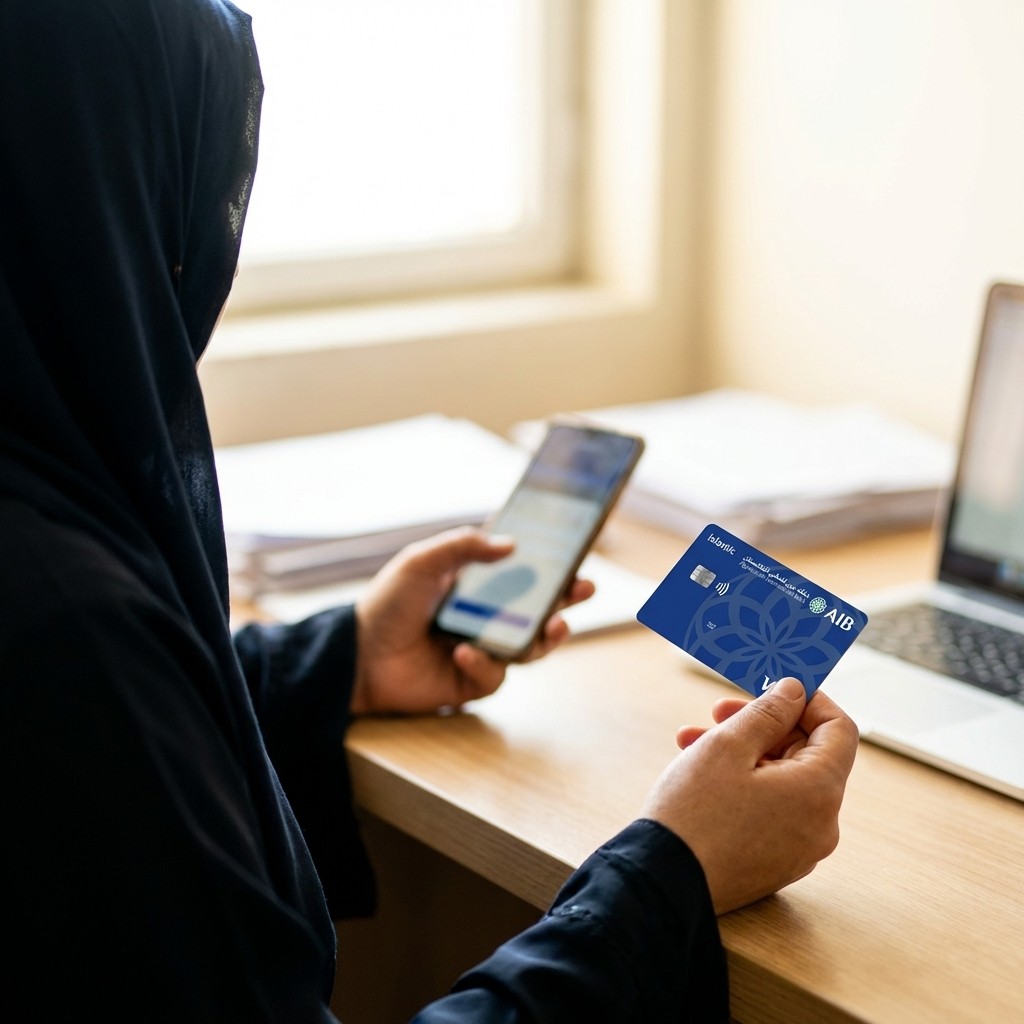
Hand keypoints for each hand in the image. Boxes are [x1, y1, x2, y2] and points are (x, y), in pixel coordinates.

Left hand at [351, 526, 594, 715]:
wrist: (356, 656)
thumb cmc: (386, 604)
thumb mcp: (421, 563)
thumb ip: (462, 546)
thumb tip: (511, 544)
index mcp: (476, 585)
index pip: (523, 572)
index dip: (551, 565)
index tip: (574, 553)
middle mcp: (486, 617)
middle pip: (538, 609)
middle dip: (566, 599)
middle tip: (584, 588)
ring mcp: (482, 649)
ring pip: (530, 646)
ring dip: (547, 636)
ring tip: (555, 626)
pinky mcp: (471, 681)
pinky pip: (494, 675)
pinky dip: (483, 663)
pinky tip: (463, 652)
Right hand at [641, 677, 858, 913]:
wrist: (663, 882)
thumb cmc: (694, 814)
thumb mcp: (727, 746)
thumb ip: (768, 712)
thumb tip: (795, 691)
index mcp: (819, 791)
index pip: (839, 729)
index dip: (810, 699)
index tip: (777, 686)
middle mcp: (821, 824)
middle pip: (808, 755)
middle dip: (764, 725)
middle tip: (720, 711)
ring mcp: (800, 848)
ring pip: (783, 782)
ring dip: (745, 753)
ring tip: (694, 741)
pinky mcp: (775, 863)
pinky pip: (772, 811)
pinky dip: (745, 785)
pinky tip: (702, 774)